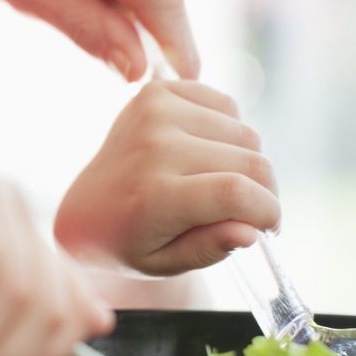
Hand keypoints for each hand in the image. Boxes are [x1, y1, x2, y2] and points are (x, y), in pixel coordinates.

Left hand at [55, 80, 279, 275]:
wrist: (85, 212)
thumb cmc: (129, 244)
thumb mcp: (165, 264)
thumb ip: (209, 249)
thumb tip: (252, 232)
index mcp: (155, 195)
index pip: (236, 192)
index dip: (268, 211)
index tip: (270, 228)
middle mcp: (155, 146)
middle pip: (250, 161)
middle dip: (264, 192)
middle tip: (249, 211)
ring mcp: (155, 112)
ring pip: (246, 132)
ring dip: (246, 162)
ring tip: (221, 182)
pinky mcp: (157, 92)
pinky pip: (227, 105)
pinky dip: (229, 131)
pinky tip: (207, 152)